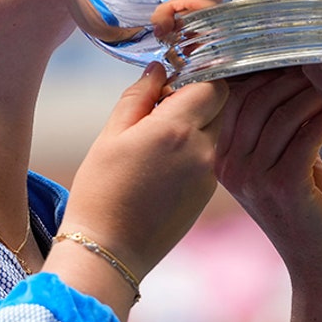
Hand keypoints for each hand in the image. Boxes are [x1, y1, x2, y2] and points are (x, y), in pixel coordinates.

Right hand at [61, 63, 226, 278]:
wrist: (109, 251)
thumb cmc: (101, 192)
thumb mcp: (110, 136)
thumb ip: (138, 96)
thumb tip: (158, 70)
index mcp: (177, 129)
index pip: (213, 84)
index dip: (194, 77)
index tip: (169, 84)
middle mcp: (202, 150)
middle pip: (220, 106)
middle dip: (197, 100)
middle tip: (162, 110)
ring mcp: (209, 175)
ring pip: (216, 132)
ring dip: (196, 127)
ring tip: (158, 142)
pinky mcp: (208, 195)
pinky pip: (209, 158)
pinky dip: (194, 152)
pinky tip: (162, 167)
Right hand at [215, 69, 321, 282]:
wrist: (320, 267)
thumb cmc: (309, 210)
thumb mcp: (282, 164)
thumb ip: (275, 128)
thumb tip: (287, 73)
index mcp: (221, 159)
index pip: (236, 98)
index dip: (267, 72)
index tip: (298, 55)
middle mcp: (229, 168)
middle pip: (255, 100)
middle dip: (291, 74)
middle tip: (321, 59)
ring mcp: (252, 180)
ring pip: (282, 114)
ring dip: (314, 91)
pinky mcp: (283, 188)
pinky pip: (306, 135)